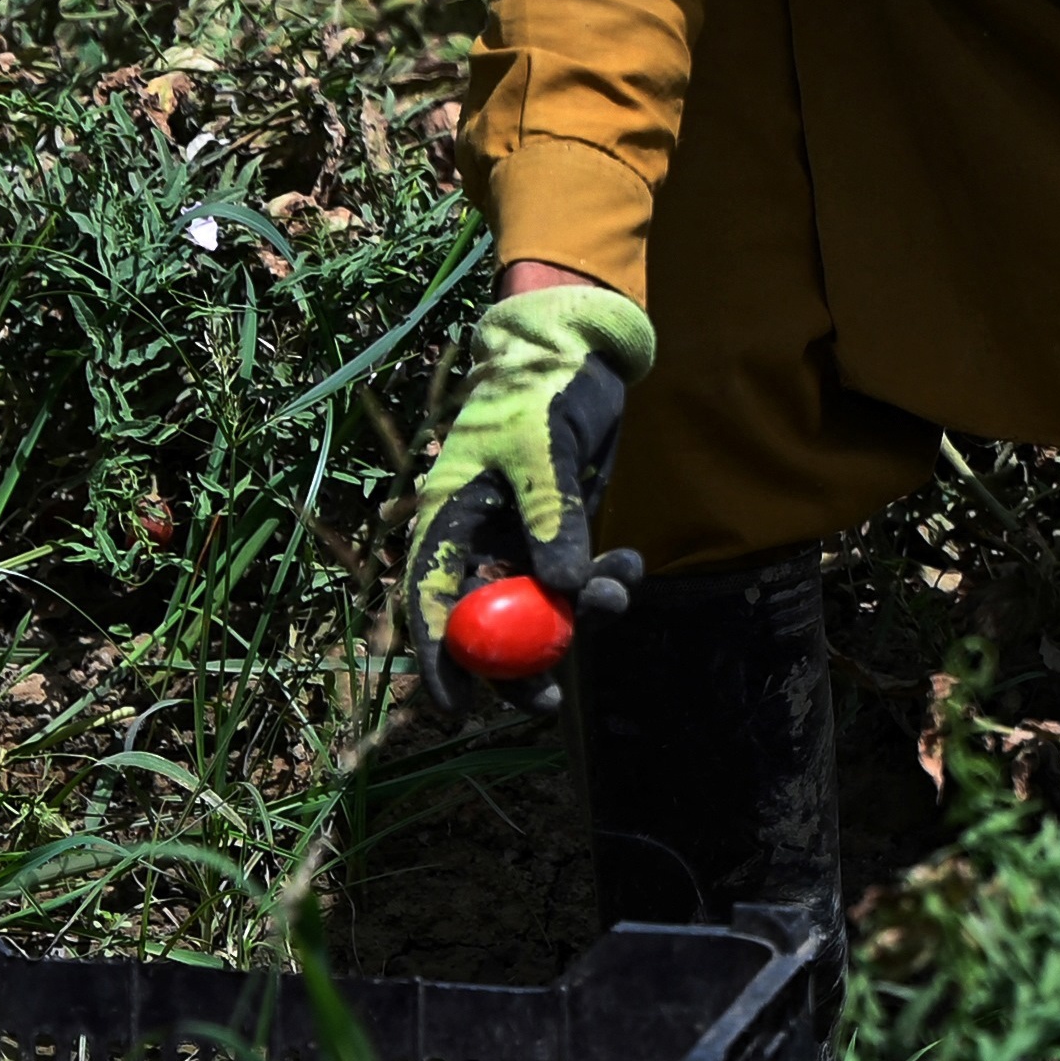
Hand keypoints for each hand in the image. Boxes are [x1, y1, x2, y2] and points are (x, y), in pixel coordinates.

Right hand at [405, 282, 656, 712]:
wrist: (579, 354)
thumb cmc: (543, 389)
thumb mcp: (544, 450)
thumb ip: (552, 520)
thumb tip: (564, 596)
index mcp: (448, 515)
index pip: (429, 597)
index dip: (437, 656)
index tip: (457, 706)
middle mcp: (477, 536)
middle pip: (482, 621)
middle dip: (516, 663)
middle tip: (548, 700)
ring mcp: (519, 539)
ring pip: (537, 608)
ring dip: (578, 617)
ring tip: (619, 592)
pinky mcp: (559, 536)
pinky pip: (576, 582)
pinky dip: (605, 583)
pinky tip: (630, 563)